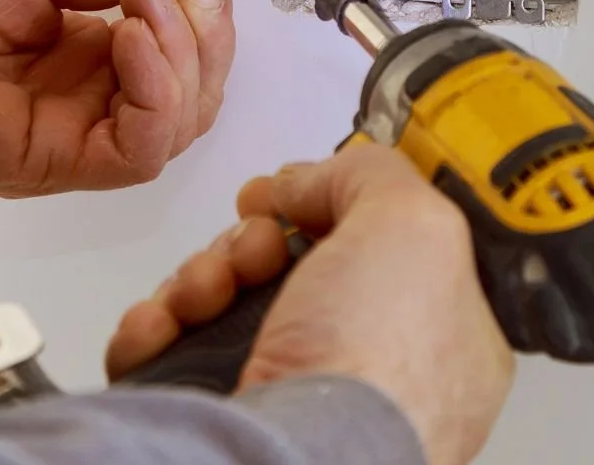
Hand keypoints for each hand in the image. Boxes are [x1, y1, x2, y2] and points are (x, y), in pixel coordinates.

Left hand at [0, 0, 234, 196]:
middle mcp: (89, 95)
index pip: (182, 49)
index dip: (204, 11)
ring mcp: (73, 132)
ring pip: (178, 124)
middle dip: (208, 32)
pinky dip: (155, 94)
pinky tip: (132, 40)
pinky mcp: (51, 162)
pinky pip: (135, 150)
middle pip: (194, 92)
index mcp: (88, 47)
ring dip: (185, 56)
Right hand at [106, 145, 513, 464]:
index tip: (294, 189)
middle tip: (253, 248)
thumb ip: (372, 176)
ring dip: (199, 275)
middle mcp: (364, 369)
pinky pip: (173, 349)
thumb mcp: (413, 226)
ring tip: (202, 293)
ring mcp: (290, 399)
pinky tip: (161, 325)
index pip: (378, 245)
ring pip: (226, 301)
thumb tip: (308, 179)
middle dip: (251, 239)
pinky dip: (156, 326)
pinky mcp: (221, 417)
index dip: (328, 206)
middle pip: (289, 265)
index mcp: (437, 334)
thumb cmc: (375, 366)